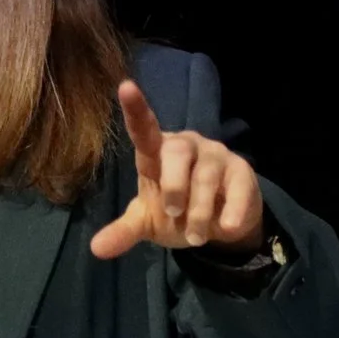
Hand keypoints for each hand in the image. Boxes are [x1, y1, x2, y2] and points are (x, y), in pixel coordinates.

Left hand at [89, 79, 267, 259]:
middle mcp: (186, 146)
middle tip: (172, 211)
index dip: (136, 109)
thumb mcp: (148, 222)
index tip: (126, 87)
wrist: (219, 224)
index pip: (144, 128)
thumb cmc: (177, 210)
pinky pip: (237, 187)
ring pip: (206, 175)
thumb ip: (124, 231)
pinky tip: (225, 227)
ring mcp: (215, 155)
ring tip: (194, 237)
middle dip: (173, 185)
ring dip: (198, 211)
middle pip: (177, 151)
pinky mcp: (242, 172)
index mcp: (157, 152)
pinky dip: (231, 210)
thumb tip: (96, 250)